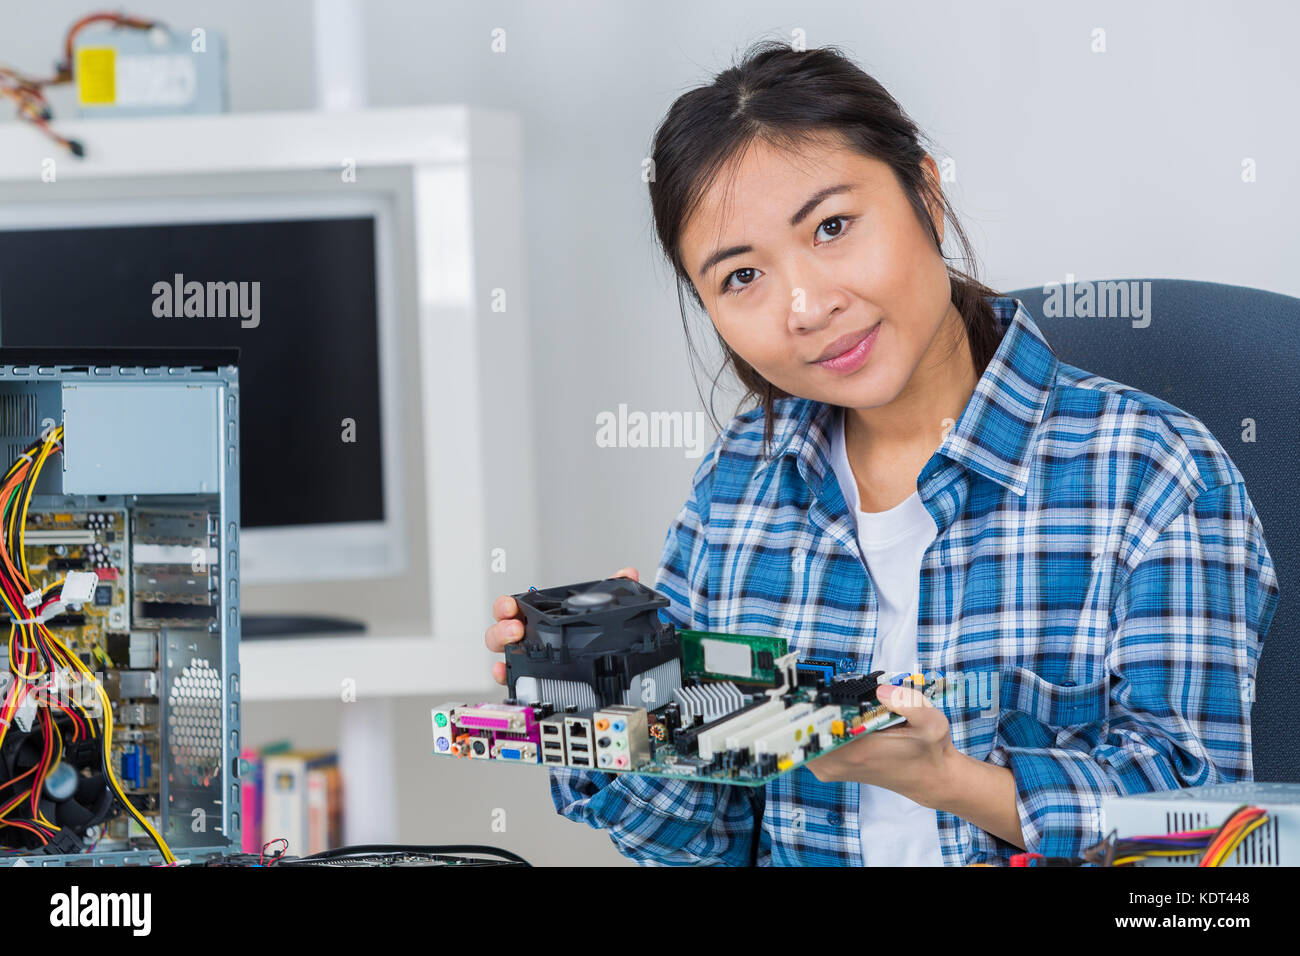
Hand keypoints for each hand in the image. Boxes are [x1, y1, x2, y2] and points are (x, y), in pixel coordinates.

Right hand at [484, 567, 639, 684]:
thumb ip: (611, 588)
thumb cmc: (585, 631)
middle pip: (501, 631)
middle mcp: (527, 637)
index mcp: (537, 617)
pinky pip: (512, 679)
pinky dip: (506, 676)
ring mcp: (526, 659)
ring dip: (505, 648)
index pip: (513, 608)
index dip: (506, 605)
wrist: (598, 660)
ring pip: (504, 654)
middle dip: (503, 628)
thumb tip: (627, 574)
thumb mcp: (599, 607)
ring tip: (516, 644)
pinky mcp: (530, 680)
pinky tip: (508, 674)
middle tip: (517, 628)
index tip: (511, 605)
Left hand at [805, 681, 960, 808]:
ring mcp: (831, 769)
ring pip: (802, 737)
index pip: (815, 726)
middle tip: (802, 682)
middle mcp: (838, 763)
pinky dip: (810, 725)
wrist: (932, 779)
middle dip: (801, 705)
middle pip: (801, 730)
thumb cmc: (930, 750)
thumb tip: (880, 689)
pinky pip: (809, 744)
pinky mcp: (831, 768)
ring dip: (804, 715)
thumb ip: (908, 702)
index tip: (802, 683)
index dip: (804, 703)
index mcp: (857, 751)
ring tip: (809, 693)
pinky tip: (818, 708)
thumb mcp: (931, 722)